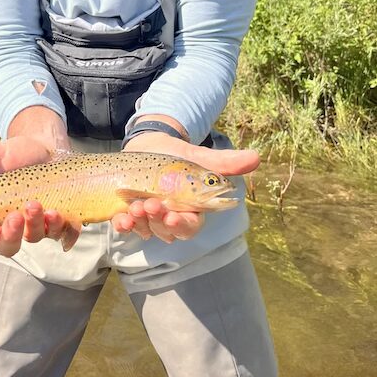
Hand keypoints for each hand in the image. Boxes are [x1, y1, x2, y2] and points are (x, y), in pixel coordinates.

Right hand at [0, 135, 69, 256]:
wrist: (47, 146)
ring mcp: (36, 226)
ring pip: (35, 238)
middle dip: (11, 235)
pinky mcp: (59, 221)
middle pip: (7, 247)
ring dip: (37, 225)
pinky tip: (62, 215)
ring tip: (37, 204)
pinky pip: (63, 234)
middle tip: (15, 216)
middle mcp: (12, 226)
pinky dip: (64, 229)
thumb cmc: (16, 155)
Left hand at [111, 131, 258, 242]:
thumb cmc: (177, 154)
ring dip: (141, 222)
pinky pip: (129, 226)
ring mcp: (151, 218)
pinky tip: (120, 218)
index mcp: (192, 208)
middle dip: (158, 221)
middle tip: (150, 206)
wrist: (148, 144)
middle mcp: (172, 217)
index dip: (182, 225)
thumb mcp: (198, 156)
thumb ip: (224, 162)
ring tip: (135, 206)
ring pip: (148, 230)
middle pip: (168, 231)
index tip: (172, 217)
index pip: (192, 225)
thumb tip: (256, 157)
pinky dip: (124, 225)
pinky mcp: (132, 213)